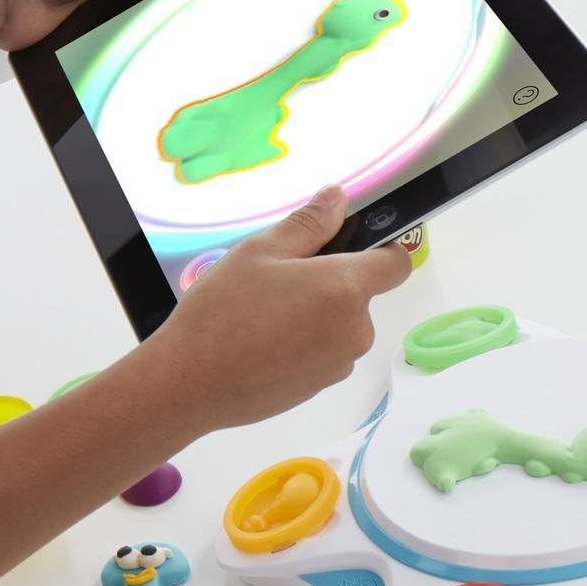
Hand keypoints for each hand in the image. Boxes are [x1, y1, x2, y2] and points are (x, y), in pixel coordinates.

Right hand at [149, 185, 411, 433]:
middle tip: (281, 279)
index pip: (396, 264)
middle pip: (361, 295)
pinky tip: (264, 342)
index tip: (351, 244)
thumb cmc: (222, 312)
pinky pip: (324, 352)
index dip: (381, 249)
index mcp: (346, 289)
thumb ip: (309, 224)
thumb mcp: (260, 252)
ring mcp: (340, 362)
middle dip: (331, 283)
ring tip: (266, 313)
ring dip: (316, 315)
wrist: (190, 384)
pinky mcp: (322, 386)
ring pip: (341, 325)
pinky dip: (305, 343)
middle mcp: (355, 329)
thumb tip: (338, 199)